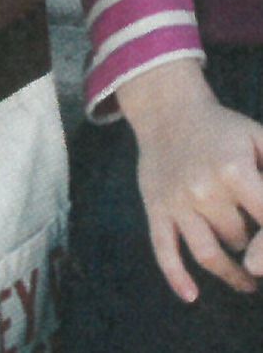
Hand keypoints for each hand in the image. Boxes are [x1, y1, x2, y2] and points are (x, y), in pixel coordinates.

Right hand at [118, 60, 262, 300]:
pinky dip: (176, 276)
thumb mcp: (259, 138)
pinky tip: (192, 295)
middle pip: (241, 241)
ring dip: (232, 274)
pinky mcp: (155, 207)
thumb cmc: (223, 129)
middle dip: (255, 248)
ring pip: (209, 255)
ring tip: (248, 280)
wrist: (166, 111)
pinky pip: (163, 249)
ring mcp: (176, 201)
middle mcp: (203, 189)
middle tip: (259, 250)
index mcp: (233, 170)